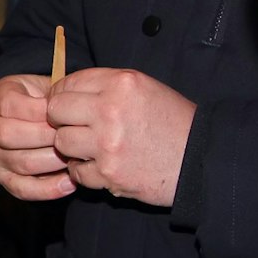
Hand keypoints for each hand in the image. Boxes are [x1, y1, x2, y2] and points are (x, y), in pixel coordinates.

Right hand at [0, 74, 75, 200]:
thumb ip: (56, 94)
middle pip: (7, 135)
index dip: (39, 109)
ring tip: (74, 157)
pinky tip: (69, 183)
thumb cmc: (50, 100)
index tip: (64, 112)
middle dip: (44, 136)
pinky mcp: (3, 176)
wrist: (42, 117)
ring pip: (18, 162)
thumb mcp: (50, 86)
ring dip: (51, 161)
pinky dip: (47, 189)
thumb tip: (71, 111)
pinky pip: (21, 188)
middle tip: (71, 136)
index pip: (9, 104)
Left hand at [45, 67, 194, 206]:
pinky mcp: (109, 173)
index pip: (67, 83)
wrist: (202, 160)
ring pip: (62, 142)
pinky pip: (76, 172)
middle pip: (56, 111)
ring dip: (72, 147)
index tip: (66, 104)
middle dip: (61, 119)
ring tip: (89, 147)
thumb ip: (106, 86)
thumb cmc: (173, 122)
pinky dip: (84, 171)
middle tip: (73, 126)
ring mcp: (108, 144)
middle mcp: (110, 111)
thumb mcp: (145, 88)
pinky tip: (100, 165)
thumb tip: (65, 90)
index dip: (62, 95)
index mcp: (120, 83)